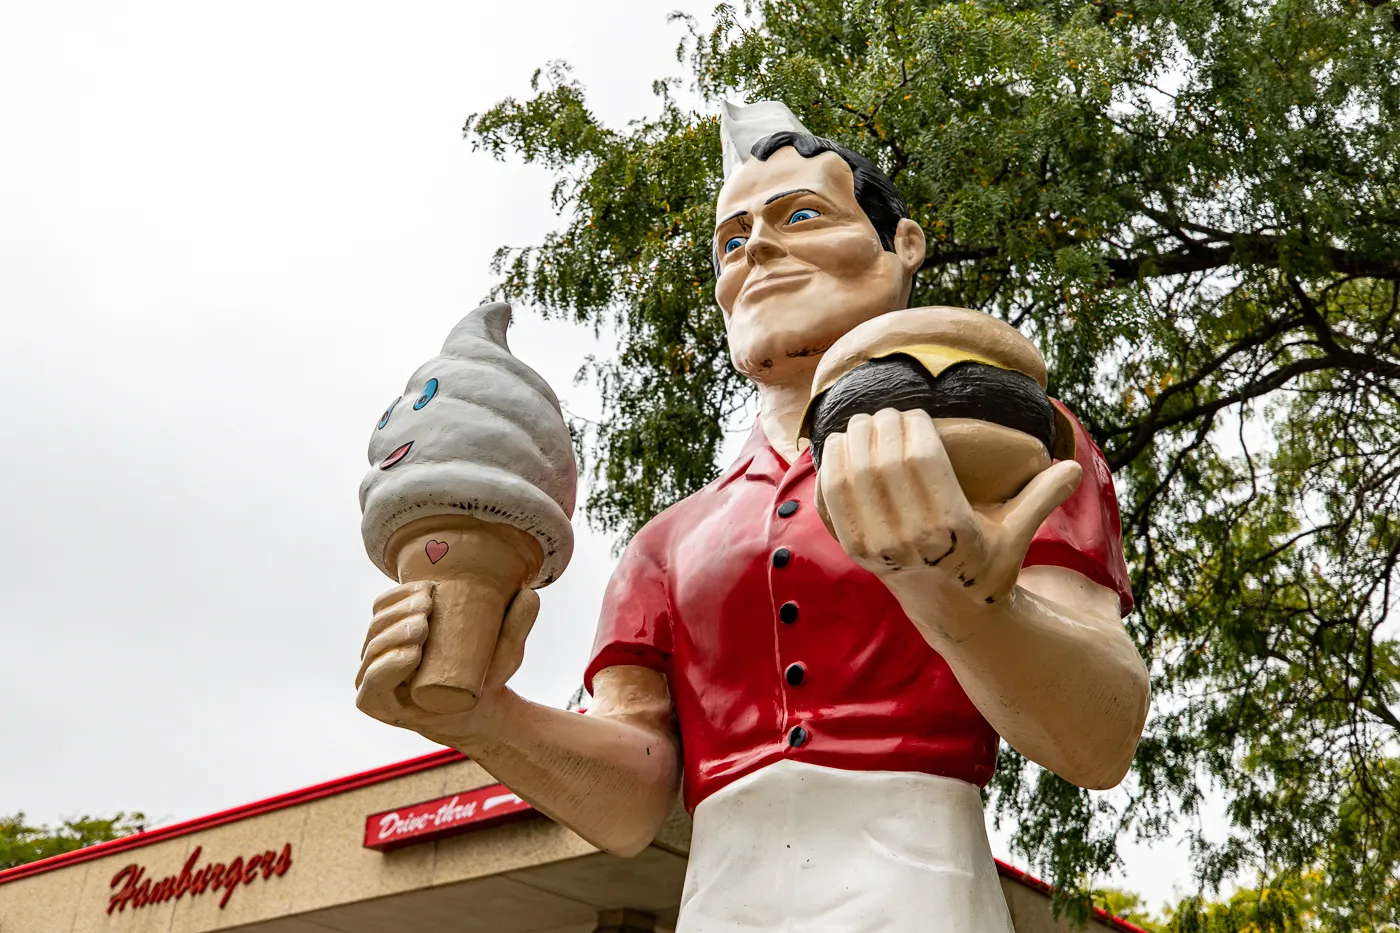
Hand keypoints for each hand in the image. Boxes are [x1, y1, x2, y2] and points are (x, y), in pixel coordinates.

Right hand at [355, 581, 538, 747]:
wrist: (484, 716)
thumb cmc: (485, 675)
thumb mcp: (505, 646)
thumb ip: (519, 621)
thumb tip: (530, 594)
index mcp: (396, 631)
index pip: (384, 605)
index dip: (400, 593)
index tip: (429, 588)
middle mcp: (378, 654)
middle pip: (377, 625)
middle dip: (399, 612)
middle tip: (427, 607)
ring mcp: (373, 680)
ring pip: (372, 650)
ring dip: (394, 634)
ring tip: (423, 627)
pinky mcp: (376, 705)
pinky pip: (371, 684)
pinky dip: (387, 667)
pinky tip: (410, 654)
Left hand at [816, 408, 1080, 624]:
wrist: (948, 608)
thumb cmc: (986, 562)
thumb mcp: (1017, 535)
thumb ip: (1041, 498)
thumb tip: (1074, 467)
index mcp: (949, 529)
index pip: (919, 459)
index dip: (911, 425)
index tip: (915, 412)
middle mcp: (907, 540)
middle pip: (881, 461)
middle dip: (881, 425)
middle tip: (887, 411)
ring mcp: (874, 548)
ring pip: (850, 476)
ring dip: (851, 440)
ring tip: (862, 423)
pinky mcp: (851, 551)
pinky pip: (830, 499)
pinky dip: (828, 468)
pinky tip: (837, 448)